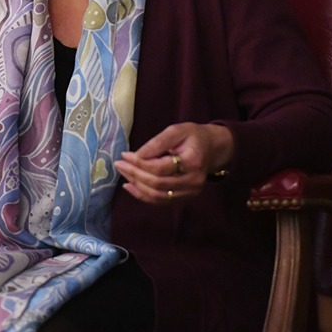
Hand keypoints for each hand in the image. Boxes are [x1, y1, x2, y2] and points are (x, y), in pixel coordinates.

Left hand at [113, 123, 232, 204]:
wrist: (213, 148)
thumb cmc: (193, 136)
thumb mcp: (176, 131)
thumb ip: (156, 143)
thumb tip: (135, 156)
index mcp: (192, 161)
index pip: (160, 168)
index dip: (139, 163)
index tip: (124, 155)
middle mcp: (193, 181)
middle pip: (157, 184)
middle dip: (135, 175)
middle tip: (119, 164)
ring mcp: (190, 192)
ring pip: (158, 196)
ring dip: (137, 186)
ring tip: (123, 174)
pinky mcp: (186, 198)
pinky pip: (161, 201)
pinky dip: (143, 195)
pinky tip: (131, 186)